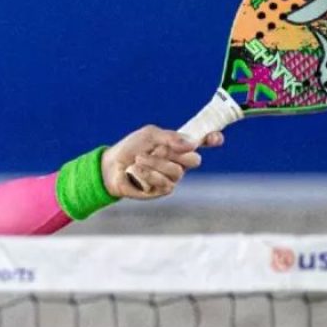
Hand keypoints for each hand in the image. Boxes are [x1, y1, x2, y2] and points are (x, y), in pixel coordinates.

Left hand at [101, 125, 222, 199]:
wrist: (111, 166)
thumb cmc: (130, 148)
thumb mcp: (149, 135)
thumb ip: (170, 137)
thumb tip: (192, 144)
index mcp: (178, 146)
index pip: (202, 143)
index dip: (212, 140)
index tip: (215, 138)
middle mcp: (179, 162)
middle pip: (194, 160)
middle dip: (175, 154)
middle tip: (157, 149)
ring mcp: (172, 178)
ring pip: (177, 171)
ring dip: (156, 163)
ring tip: (138, 159)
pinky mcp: (162, 190)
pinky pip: (166, 183)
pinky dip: (150, 174)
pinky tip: (137, 170)